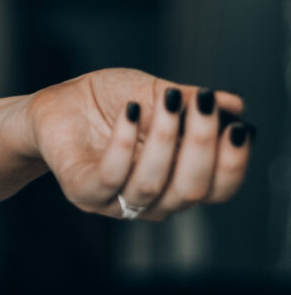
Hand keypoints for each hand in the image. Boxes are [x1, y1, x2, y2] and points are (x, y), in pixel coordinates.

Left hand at [28, 68, 252, 219]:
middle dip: (203, 146)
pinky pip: (109, 177)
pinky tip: (130, 113)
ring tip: (168, 102)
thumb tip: (234, 104)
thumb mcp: (155, 93)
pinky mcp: (82, 191)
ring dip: (166, 141)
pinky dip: (123, 143)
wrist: (57, 104)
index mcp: (176, 181)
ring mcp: (115, 201)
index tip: (237, 128)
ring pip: (152, 186)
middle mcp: (151, 200)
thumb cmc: (108, 102)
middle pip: (191, 190)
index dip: (232, 164)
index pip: (217, 190)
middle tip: (202, 105)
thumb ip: (189, 101)